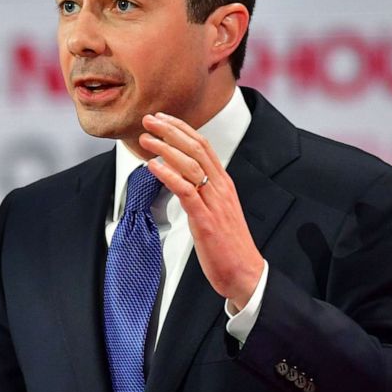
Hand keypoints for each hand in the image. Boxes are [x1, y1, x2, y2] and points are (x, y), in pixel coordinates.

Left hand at [139, 112, 263, 309]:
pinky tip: (152, 166)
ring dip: (165, 148)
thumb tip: (181, 180)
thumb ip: (202, 193)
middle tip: (149, 118)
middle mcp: (221, 188)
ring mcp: (214, 203)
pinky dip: (168, 174)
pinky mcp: (206, 220)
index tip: (163, 118)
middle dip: (170, 130)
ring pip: (190, 164)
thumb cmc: (228, 246)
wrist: (245, 274)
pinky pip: (186, 190)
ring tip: (145, 138)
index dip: (182, 128)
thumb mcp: (217, 211)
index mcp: (224, 184)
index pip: (204, 145)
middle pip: (196, 148)